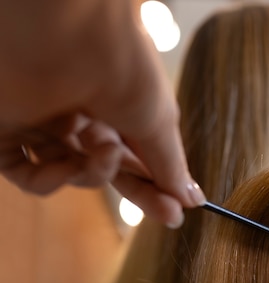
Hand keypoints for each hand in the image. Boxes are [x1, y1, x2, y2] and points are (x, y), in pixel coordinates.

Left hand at [0, 0, 205, 226]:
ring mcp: (43, 123)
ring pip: (71, 175)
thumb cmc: (123, 65)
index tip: (178, 212)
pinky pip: (27, 175)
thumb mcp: (158, 120)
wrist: (69, 26)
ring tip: (102, 149)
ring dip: (93, 174)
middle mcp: (80, 115)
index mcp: (116, 108)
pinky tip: (66, 166)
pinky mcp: (6, 130)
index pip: (137, 158)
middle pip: (107, 171)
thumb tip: (193, 199)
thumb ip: (170, 165)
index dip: (157, 186)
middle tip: (166, 213)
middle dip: (138, 191)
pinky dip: (49, 181)